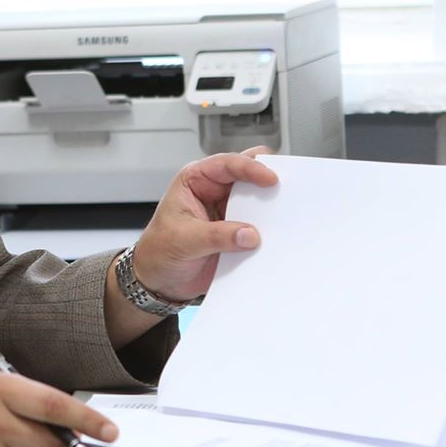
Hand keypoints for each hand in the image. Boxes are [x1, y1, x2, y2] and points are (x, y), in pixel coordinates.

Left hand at [127, 147, 279, 301]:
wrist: (160, 282)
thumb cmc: (158, 252)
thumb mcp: (183, 240)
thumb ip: (216, 236)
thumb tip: (249, 235)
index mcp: (195, 180)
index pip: (226, 164)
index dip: (250, 168)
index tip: (270, 178)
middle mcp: (214, 192)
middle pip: (247, 177)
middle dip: (267, 182)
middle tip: (286, 191)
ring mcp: (228, 212)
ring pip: (256, 202)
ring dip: (270, 208)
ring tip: (287, 214)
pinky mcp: (237, 232)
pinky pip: (258, 227)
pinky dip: (269, 230)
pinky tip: (279, 236)